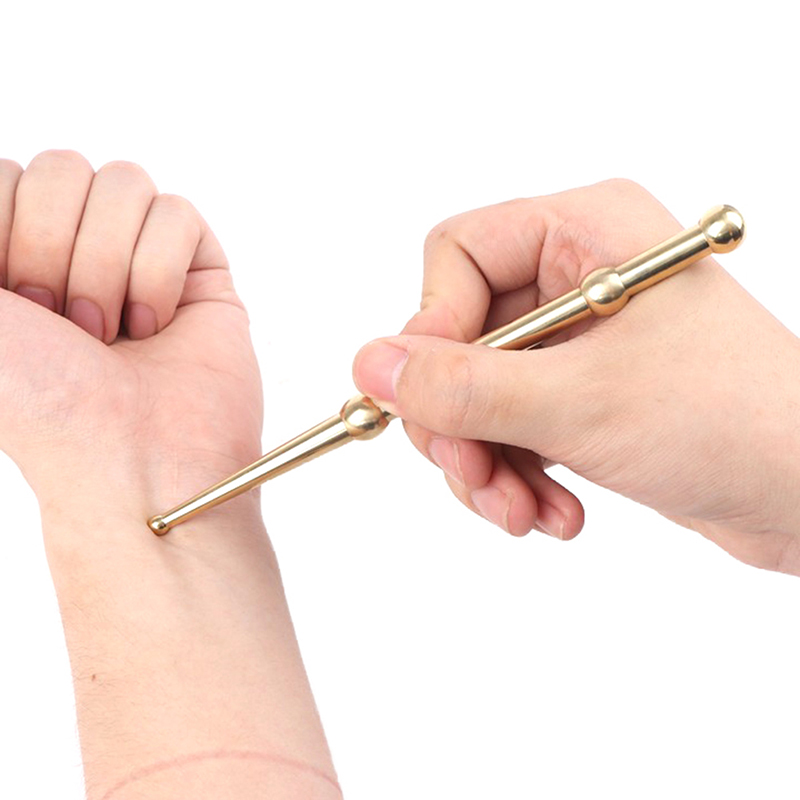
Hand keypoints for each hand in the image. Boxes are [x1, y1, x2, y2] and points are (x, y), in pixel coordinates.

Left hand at [0, 151, 262, 530]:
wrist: (130, 454)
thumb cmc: (42, 403)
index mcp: (10, 255)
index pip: (7, 175)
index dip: (8, 229)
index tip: (17, 303)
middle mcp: (74, 250)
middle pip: (63, 167)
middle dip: (58, 252)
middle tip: (69, 325)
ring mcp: (139, 255)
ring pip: (124, 182)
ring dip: (112, 267)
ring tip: (115, 329)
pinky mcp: (197, 267)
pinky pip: (178, 214)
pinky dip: (161, 274)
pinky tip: (157, 323)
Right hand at [353, 180, 799, 573]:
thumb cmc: (733, 422)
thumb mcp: (579, 404)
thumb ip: (464, 386)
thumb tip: (368, 364)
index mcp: (587, 231)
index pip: (456, 255)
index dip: (431, 329)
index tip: (430, 403)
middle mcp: (578, 275)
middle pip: (460, 335)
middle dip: (460, 420)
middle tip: (473, 477)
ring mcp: (580, 339)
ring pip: (480, 392)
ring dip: (489, 463)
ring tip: (521, 513)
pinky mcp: (585, 393)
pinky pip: (514, 426)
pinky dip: (520, 476)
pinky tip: (556, 515)